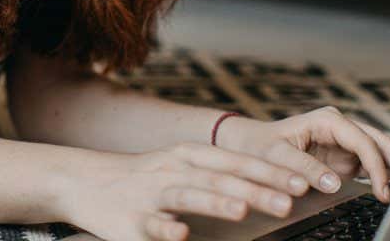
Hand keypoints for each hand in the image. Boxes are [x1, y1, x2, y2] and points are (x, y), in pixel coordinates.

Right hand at [62, 142, 317, 240]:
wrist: (85, 182)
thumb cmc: (145, 179)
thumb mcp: (183, 167)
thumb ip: (223, 177)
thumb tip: (275, 187)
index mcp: (190, 156)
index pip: (238, 160)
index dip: (271, 169)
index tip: (304, 180)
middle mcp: (173, 169)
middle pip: (220, 177)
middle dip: (256, 188)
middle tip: (289, 201)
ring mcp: (152, 194)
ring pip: (188, 195)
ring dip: (215, 201)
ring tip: (241, 210)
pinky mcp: (131, 220)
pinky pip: (151, 224)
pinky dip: (166, 228)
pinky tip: (180, 234)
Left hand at [213, 106, 389, 203]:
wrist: (250, 145)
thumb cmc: (260, 145)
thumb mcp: (277, 155)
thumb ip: (304, 168)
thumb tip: (333, 183)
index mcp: (327, 119)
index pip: (362, 140)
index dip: (377, 165)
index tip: (382, 190)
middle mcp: (339, 126)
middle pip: (379, 141)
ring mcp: (344, 141)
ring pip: (380, 151)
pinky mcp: (344, 156)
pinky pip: (371, 164)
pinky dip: (384, 175)